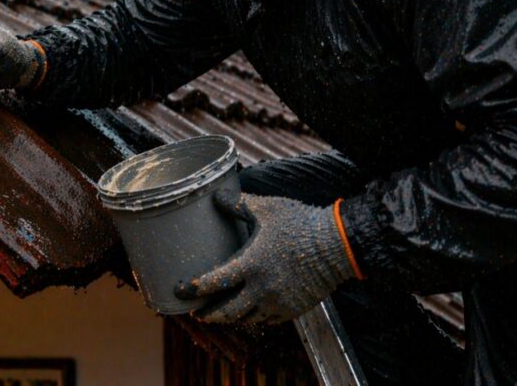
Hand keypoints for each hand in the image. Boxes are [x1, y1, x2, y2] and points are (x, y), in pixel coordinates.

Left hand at [175, 191, 355, 324]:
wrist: (338, 245)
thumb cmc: (300, 223)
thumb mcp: (267, 208)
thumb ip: (238, 204)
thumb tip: (215, 196)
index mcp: (251, 264)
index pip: (214, 282)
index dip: (193, 289)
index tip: (179, 291)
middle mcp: (262, 289)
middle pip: (226, 311)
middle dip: (207, 314)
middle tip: (195, 311)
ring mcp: (278, 302)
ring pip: (245, 318)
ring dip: (228, 318)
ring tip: (216, 314)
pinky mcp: (292, 309)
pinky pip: (265, 320)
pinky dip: (252, 318)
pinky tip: (246, 313)